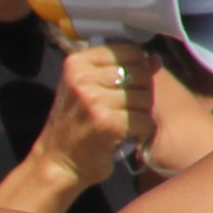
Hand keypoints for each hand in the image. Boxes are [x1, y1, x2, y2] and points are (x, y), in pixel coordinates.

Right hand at [32, 40, 145, 195]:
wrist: (58, 161)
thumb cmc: (75, 124)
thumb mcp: (90, 89)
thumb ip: (122, 70)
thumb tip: (155, 59)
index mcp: (76, 64)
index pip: (129, 50)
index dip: (137, 66)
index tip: (126, 84)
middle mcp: (82, 79)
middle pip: (139, 73)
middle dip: (140, 92)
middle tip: (122, 108)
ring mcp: (93, 101)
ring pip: (145, 97)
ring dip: (140, 113)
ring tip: (121, 122)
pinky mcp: (107, 123)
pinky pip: (144, 120)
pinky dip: (140, 132)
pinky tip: (124, 135)